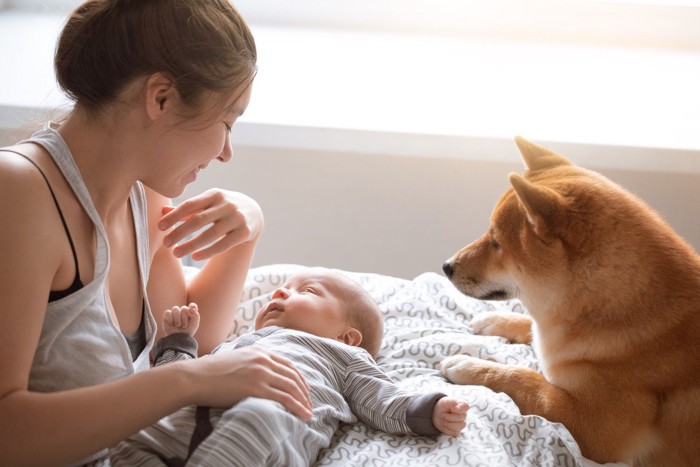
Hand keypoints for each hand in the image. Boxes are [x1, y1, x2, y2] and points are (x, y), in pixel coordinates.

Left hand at [158, 189, 263, 260]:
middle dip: (180, 232)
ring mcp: (237, 218)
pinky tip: (195, 257)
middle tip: (165, 243)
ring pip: (211, 234)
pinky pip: (224, 244)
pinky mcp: (245, 232)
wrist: (253, 212)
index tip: (160, 227)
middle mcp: (227, 204)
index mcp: (214, 194)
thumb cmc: (222, 208)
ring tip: (176, 253)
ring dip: (191, 245)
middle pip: (199, 220)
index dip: (174, 216)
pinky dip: (208, 252)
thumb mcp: (208, 203)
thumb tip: (163, 211)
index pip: (190, 204)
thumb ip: (187, 209)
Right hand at [162, 303, 199, 335]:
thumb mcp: (194, 324)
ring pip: (175, 308)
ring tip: (178, 326)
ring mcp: (174, 313)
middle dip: (184, 319)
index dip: (192, 307)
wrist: (178, 340)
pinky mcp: (167, 316)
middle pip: (184, 308)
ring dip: (177, 319)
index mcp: (191, 312)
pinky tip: (172, 324)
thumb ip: (195, 315)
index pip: (193, 305)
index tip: (191, 313)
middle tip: (184, 326)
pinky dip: (170, 319)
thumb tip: (190, 308)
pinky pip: (167, 312)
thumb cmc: (187, 331)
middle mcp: (182, 311)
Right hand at [182, 346, 313, 420]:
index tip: (304, 389)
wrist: (195, 377)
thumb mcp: (236, 358)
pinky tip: (303, 414)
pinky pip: (284, 398)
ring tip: (309, 412)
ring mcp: (261, 373)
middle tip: (309, 403)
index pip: (287, 364)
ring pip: (292, 387)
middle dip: (304, 391)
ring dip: (303, 401)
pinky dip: (297, 407)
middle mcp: (263, 359)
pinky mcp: (256, 388)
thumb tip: (258, 374)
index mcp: (259, 351)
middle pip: (293, 376)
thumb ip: (250, 362)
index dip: (299, 378)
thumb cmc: (211, 372)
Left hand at [432, 397, 468, 435]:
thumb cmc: (443, 406)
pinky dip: (447, 429)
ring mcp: (461, 423)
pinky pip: (455, 433)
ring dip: (448, 424)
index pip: (466, 406)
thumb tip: (457, 407)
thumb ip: (451, 401)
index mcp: (462, 405)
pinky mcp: (457, 431)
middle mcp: (464, 415)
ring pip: (459, 427)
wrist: (437, 414)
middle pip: (461, 418)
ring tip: (444, 419)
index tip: (452, 409)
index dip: (459, 409)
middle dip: (449, 417)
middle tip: (443, 414)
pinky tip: (445, 425)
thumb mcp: (445, 401)